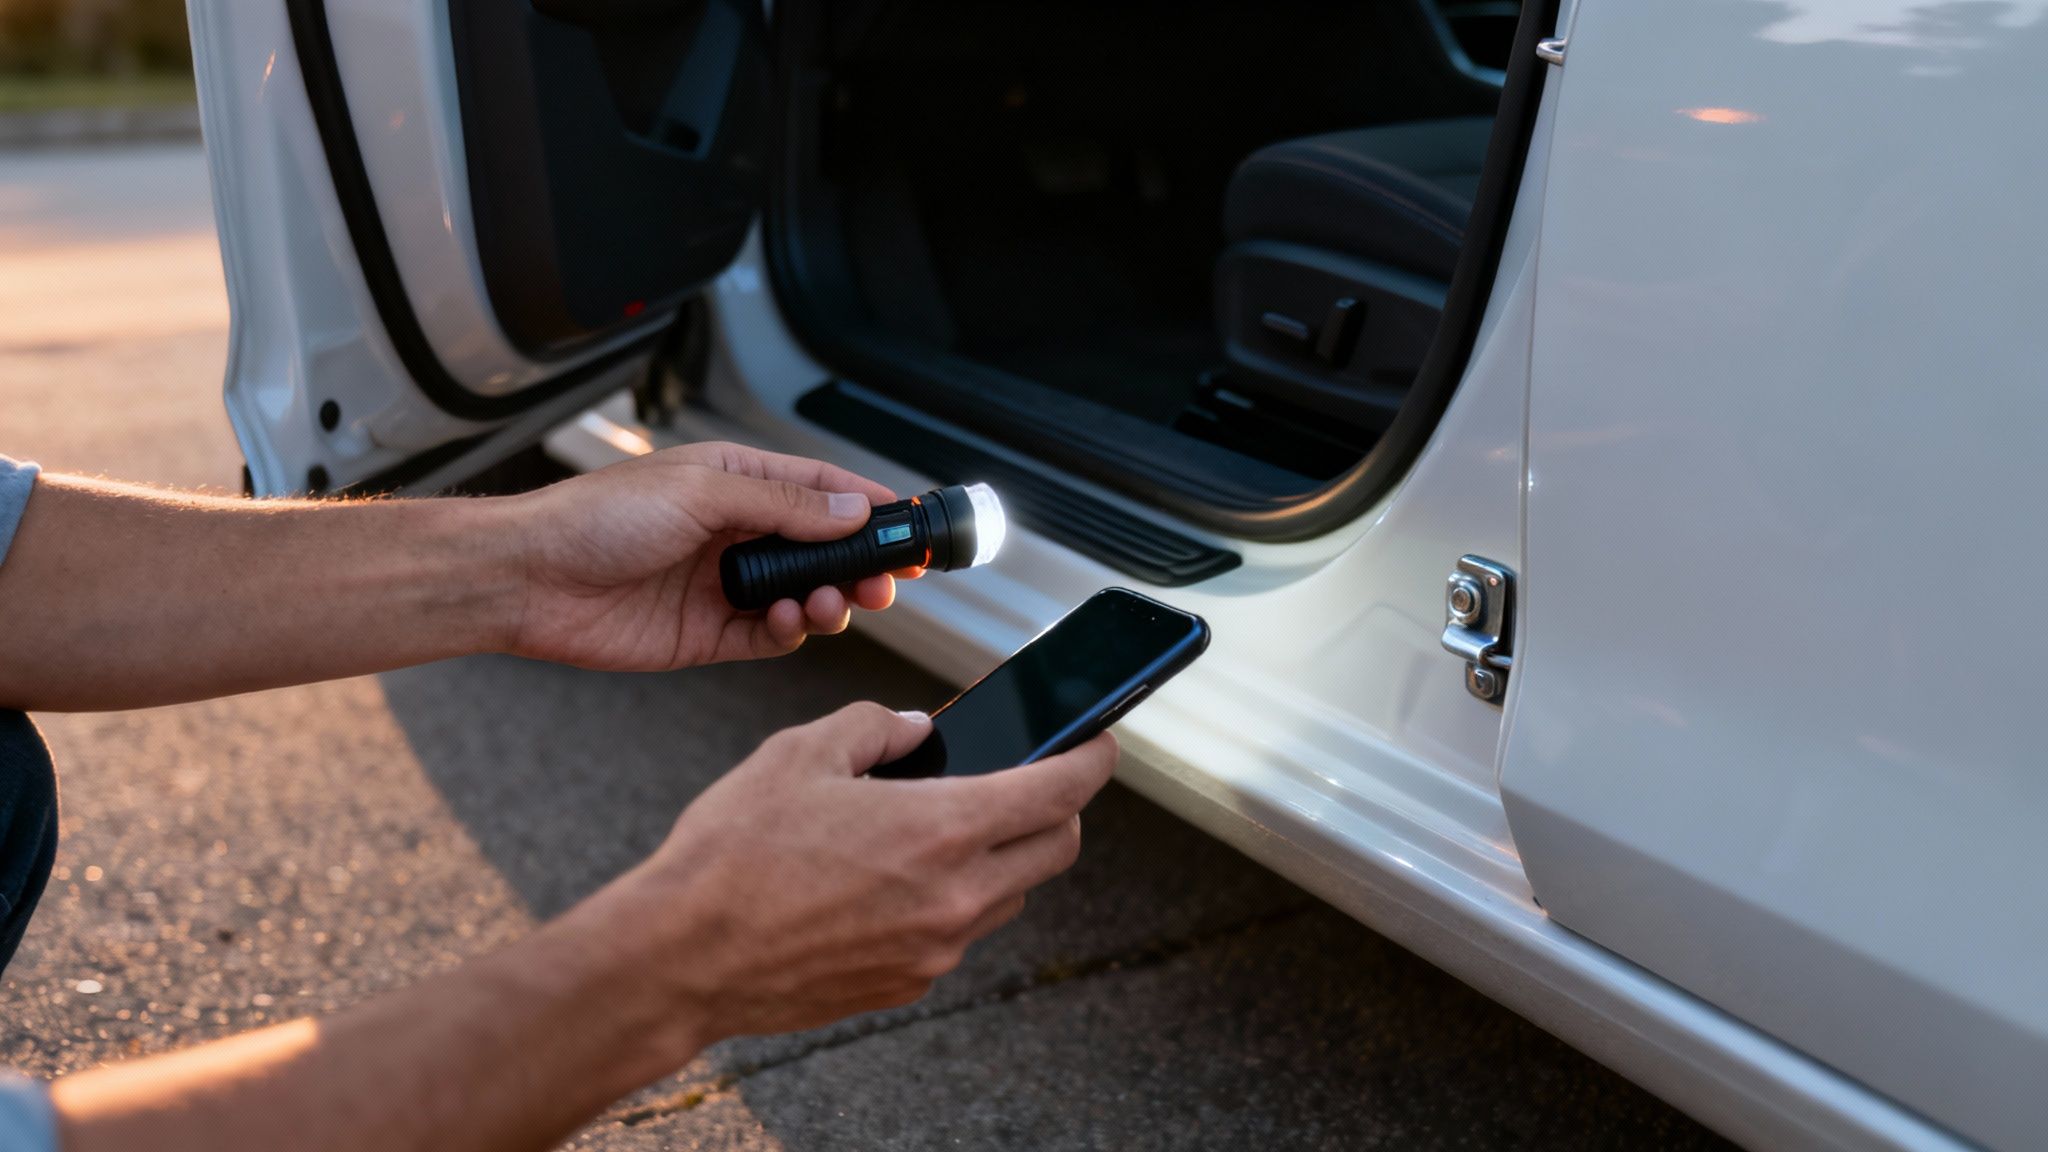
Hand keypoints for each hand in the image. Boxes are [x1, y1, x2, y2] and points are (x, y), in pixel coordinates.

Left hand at [504, 442, 917, 669]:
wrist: (530, 578)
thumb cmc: (598, 518)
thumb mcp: (704, 493)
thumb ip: (785, 505)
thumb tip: (853, 508)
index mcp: (735, 483)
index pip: (821, 490)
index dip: (868, 507)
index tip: (909, 527)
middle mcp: (734, 533)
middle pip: (821, 550)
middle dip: (860, 564)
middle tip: (887, 582)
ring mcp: (723, 586)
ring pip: (803, 596)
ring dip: (829, 601)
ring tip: (831, 603)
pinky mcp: (707, 634)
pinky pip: (769, 637)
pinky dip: (790, 632)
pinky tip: (787, 622)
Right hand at [608, 704, 1117, 1038]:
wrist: (680, 957)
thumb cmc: (732, 855)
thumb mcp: (800, 754)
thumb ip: (876, 727)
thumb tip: (919, 729)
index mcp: (941, 829)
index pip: (1061, 791)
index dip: (1092, 758)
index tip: (1099, 742)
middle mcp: (954, 897)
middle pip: (1057, 848)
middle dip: (1056, 807)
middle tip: (1025, 779)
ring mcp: (934, 949)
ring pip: (1009, 895)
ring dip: (1000, 857)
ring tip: (937, 827)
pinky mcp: (906, 983)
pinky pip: (956, 934)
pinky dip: (949, 900)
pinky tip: (889, 879)